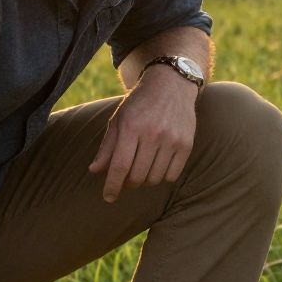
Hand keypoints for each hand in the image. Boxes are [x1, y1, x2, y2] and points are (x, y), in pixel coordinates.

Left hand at [89, 66, 197, 201]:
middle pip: (137, 176)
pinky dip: (162, 177)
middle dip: (128, 183)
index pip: (120, 165)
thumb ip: (107, 146)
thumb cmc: (140, 104)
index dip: (112, 185)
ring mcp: (172, 139)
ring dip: (145, 180)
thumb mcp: (119, 119)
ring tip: (142, 169)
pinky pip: (172, 175)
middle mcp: (153, 133)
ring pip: (154, 179)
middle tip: (126, 177)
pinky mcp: (186, 144)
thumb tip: (95, 171)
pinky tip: (158, 166)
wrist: (171, 84)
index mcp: (132, 127)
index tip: (108, 197)